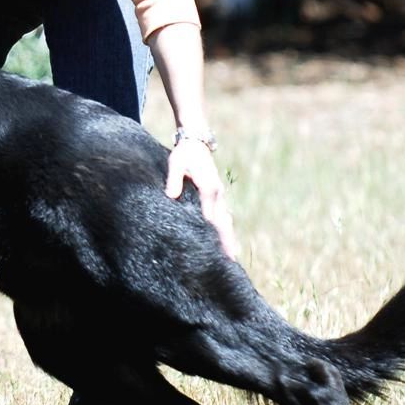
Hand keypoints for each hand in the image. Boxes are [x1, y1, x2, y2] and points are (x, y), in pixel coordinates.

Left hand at [164, 139, 239, 259]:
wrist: (196, 142)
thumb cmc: (184, 154)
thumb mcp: (175, 163)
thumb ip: (174, 180)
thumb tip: (172, 196)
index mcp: (208, 189)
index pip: (210, 217)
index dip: (211, 235)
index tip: (211, 251)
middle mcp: (217, 194)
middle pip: (224, 223)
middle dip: (227, 242)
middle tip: (231, 262)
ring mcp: (220, 195)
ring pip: (226, 220)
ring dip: (230, 238)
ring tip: (233, 257)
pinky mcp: (218, 195)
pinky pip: (224, 215)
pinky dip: (227, 229)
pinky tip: (228, 241)